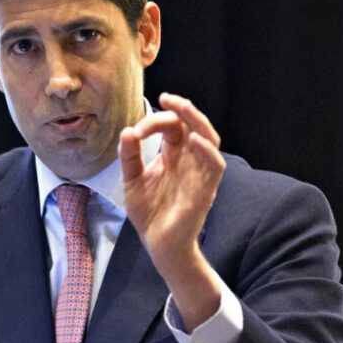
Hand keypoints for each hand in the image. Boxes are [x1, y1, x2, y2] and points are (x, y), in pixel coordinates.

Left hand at [119, 93, 226, 326]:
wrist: (159, 245)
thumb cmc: (149, 212)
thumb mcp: (132, 180)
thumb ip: (130, 157)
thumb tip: (127, 130)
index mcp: (172, 155)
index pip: (172, 127)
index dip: (156, 121)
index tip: (137, 130)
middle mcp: (189, 160)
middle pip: (194, 125)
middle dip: (183, 109)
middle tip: (167, 98)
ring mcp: (199, 173)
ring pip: (210, 138)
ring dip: (198, 121)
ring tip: (183, 108)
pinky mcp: (206, 189)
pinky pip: (215, 165)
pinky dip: (207, 151)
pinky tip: (193, 140)